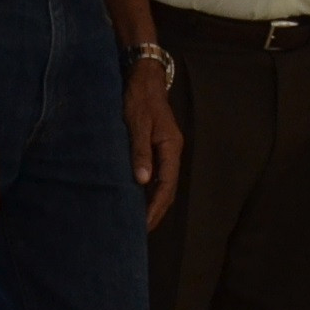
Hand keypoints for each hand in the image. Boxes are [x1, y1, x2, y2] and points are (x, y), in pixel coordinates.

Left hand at [121, 62, 181, 230]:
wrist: (143, 77)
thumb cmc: (139, 98)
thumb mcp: (137, 123)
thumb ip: (140, 152)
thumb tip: (143, 181)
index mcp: (171, 147)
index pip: (167, 185)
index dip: (156, 207)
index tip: (144, 225)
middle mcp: (172, 151)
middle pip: (169, 189)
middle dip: (157, 211)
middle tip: (142, 232)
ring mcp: (167, 149)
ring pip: (164, 183)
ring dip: (154, 203)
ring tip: (141, 221)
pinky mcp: (158, 146)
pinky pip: (158, 174)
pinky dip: (150, 190)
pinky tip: (139, 198)